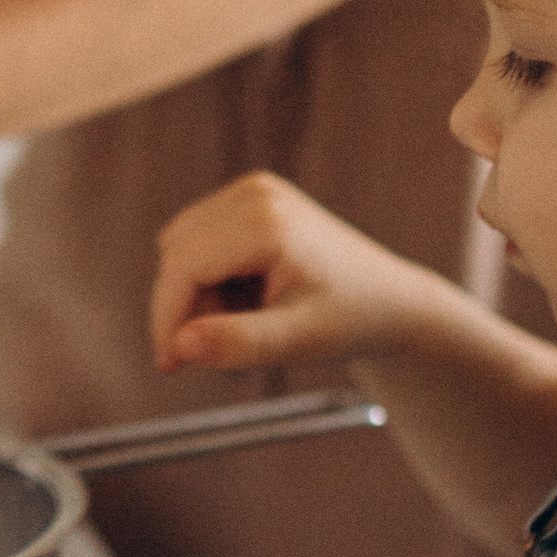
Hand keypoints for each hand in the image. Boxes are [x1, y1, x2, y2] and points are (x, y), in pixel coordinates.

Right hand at [149, 170, 432, 378]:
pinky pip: (199, 243)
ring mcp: (251, 191)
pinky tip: (250, 300)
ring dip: (198, 296)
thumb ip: (237, 344)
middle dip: (186, 309)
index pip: (183, 266)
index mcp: (265, 221)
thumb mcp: (297, 341)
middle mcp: (253, 193)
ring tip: (249, 322)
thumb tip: (179, 347)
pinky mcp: (249, 200)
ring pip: (182, 250)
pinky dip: (211, 280)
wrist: (390, 300)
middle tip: (218, 352)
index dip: (166, 318)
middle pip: (177, 255)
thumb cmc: (351, 320)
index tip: (169, 365)